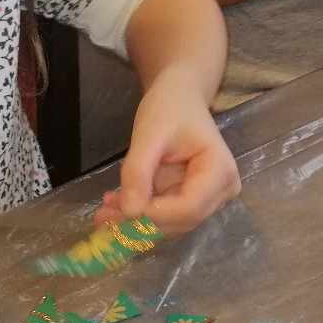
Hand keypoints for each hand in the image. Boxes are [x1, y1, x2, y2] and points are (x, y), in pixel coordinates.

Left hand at [93, 67, 239, 236]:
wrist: (179, 97)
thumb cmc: (169, 107)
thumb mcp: (149, 135)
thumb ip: (138, 172)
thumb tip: (128, 212)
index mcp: (220, 171)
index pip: (189, 207)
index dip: (155, 214)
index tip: (121, 209)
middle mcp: (221, 191)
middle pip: (180, 221)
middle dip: (140, 222)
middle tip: (101, 216)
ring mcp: (207, 199)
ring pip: (170, 224)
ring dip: (135, 223)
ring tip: (103, 211)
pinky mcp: (190, 201)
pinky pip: (164, 216)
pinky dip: (138, 214)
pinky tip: (115, 204)